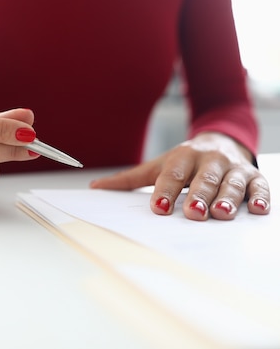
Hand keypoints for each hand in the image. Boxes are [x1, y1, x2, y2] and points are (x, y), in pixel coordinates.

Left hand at [89, 132, 270, 220]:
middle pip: (203, 179)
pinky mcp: (253, 177)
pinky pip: (259, 186)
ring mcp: (233, 168)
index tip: (159, 207)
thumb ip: (129, 179)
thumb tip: (94, 188)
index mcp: (182, 158)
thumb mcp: (157, 166)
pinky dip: (260, 197)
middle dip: (199, 195)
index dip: (166, 190)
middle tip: (193, 213)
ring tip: (222, 214)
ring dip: (228, 198)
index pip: (173, 175)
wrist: (220, 140)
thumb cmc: (184, 162)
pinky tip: (258, 210)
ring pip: (231, 183)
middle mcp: (209, 161)